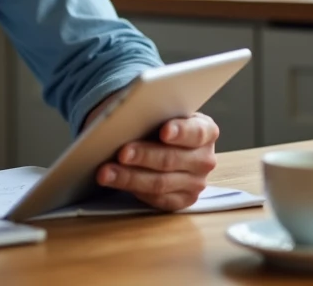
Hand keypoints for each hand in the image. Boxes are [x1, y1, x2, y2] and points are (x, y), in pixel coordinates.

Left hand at [95, 113, 219, 211]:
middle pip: (172, 159)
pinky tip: (116, 182)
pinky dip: (133, 190)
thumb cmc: (158, 122)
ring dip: (129, 177)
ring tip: (106, 172)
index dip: (180, 132)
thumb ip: (152, 112)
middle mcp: (204, 159)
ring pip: (160, 183)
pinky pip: (157, 199)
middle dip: (144, 156)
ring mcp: (196, 183)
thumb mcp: (160, 112)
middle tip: (122, 153)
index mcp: (206, 130)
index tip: (163, 131)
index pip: (196, 132)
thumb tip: (126, 114)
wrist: (160, 141)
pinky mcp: (182, 201)